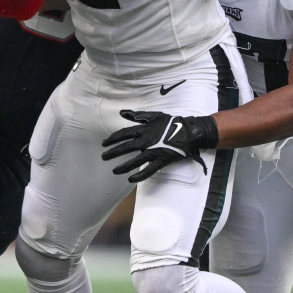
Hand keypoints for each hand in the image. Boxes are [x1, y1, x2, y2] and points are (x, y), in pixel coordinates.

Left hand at [100, 110, 218, 181]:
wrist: (188, 132)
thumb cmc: (172, 123)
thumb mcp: (154, 115)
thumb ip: (138, 115)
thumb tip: (122, 112)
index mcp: (144, 130)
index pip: (124, 134)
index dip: (113, 139)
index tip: (104, 143)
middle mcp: (146, 141)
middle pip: (126, 147)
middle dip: (113, 153)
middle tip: (103, 157)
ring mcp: (153, 152)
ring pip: (135, 161)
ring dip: (123, 167)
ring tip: (114, 171)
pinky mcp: (161, 160)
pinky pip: (149, 170)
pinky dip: (139, 176)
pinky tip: (130, 180)